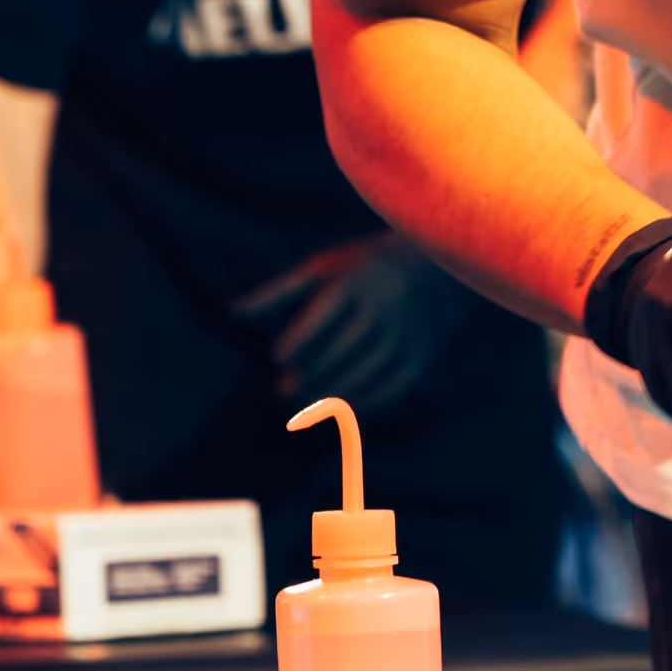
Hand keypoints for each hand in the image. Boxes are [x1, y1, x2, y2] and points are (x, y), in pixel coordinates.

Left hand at [234, 234, 474, 420]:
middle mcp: (383, 306)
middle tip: (284, 393)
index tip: (278, 359)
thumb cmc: (366, 263)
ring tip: (306, 407)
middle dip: (311, 375)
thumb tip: (230, 315)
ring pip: (367, 371)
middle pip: (342, 350)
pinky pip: (395, 384)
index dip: (298, 342)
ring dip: (335, 393)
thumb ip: (278, 292)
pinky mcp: (424, 351)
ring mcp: (407, 331)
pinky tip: (344, 409)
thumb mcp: (325, 267)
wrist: (441, 261)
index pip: (321, 318)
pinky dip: (370, 400)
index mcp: (355, 281)